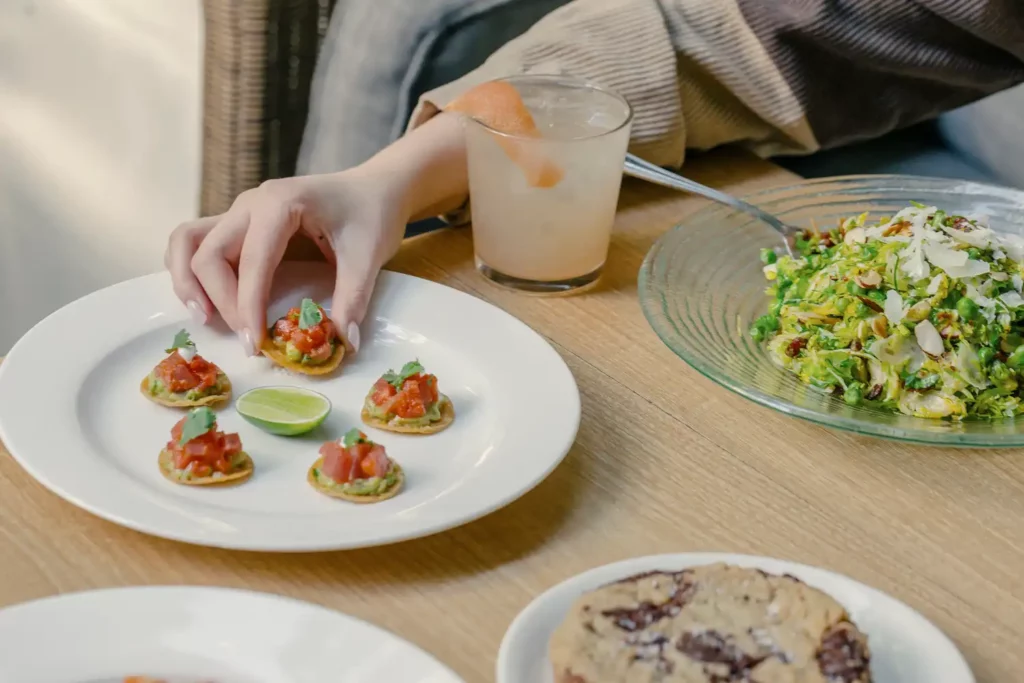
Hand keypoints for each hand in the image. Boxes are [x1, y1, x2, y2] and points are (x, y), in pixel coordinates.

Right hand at [165, 168, 407, 354]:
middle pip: (208, 253)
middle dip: (220, 301)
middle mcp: (251, 203)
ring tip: (204, 319)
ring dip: (188, 281)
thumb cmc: (372, 214)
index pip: (251, 261)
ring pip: (189, 242)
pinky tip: (207, 301)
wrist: (377, 188)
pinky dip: (193, 270)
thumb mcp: (368, 256)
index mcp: (280, 203)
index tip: (255, 345)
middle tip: (246, 339)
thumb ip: (353, 298)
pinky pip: (198, 241)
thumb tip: (344, 343)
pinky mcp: (241, 223)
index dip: (248, 306)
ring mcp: (241, 211)